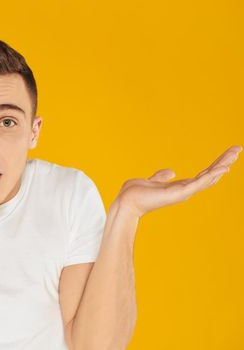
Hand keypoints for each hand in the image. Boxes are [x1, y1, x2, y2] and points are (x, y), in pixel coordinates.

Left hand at [114, 145, 241, 217]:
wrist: (126, 202)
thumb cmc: (135, 193)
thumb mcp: (151, 180)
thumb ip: (161, 176)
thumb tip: (171, 172)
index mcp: (179, 187)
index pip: (202, 175)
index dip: (215, 165)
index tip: (228, 156)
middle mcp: (184, 190)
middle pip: (209, 175)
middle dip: (224, 162)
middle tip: (238, 150)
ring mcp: (182, 192)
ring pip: (207, 178)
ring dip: (221, 166)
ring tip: (234, 155)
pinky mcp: (178, 193)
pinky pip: (198, 182)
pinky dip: (211, 175)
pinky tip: (222, 168)